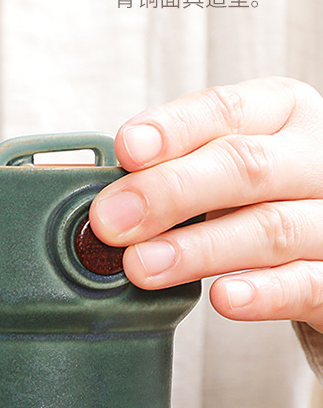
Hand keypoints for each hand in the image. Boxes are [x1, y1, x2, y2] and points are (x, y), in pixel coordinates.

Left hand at [88, 77, 322, 331]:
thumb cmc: (264, 196)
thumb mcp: (224, 164)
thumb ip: (175, 168)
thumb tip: (106, 201)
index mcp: (283, 113)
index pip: (225, 110)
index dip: (172, 130)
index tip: (126, 150)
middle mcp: (317, 158)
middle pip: (246, 166)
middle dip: (169, 193)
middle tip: (112, 221)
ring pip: (271, 228)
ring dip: (198, 250)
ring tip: (142, 266)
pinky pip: (306, 284)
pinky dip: (262, 292)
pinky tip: (222, 297)